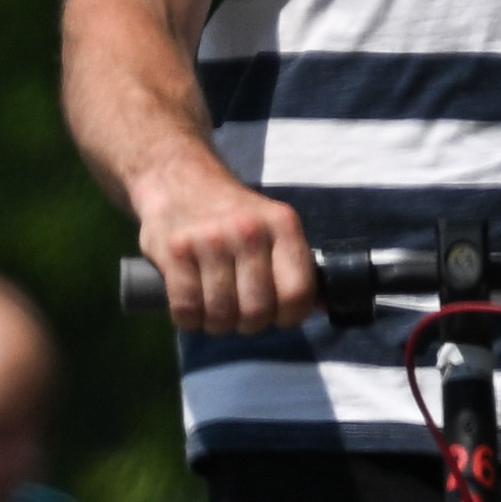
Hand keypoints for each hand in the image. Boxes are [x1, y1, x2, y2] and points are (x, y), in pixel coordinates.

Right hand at [130, 158, 313, 334]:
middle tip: (239, 314)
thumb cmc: (230, 212)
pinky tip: (190, 309)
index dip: (288, 317)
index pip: (297, 293)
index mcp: (283, 224)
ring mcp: (209, 241)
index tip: (275, 315)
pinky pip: (186, 309)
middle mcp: (249, 231)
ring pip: (221, 315)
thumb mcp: (272, 224)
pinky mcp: (175, 252)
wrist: (178, 176)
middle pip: (257, 311)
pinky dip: (188, 320)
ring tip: (213, 311)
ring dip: (217, 324)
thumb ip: (293, 262)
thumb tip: (324, 305)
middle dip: (249, 325)